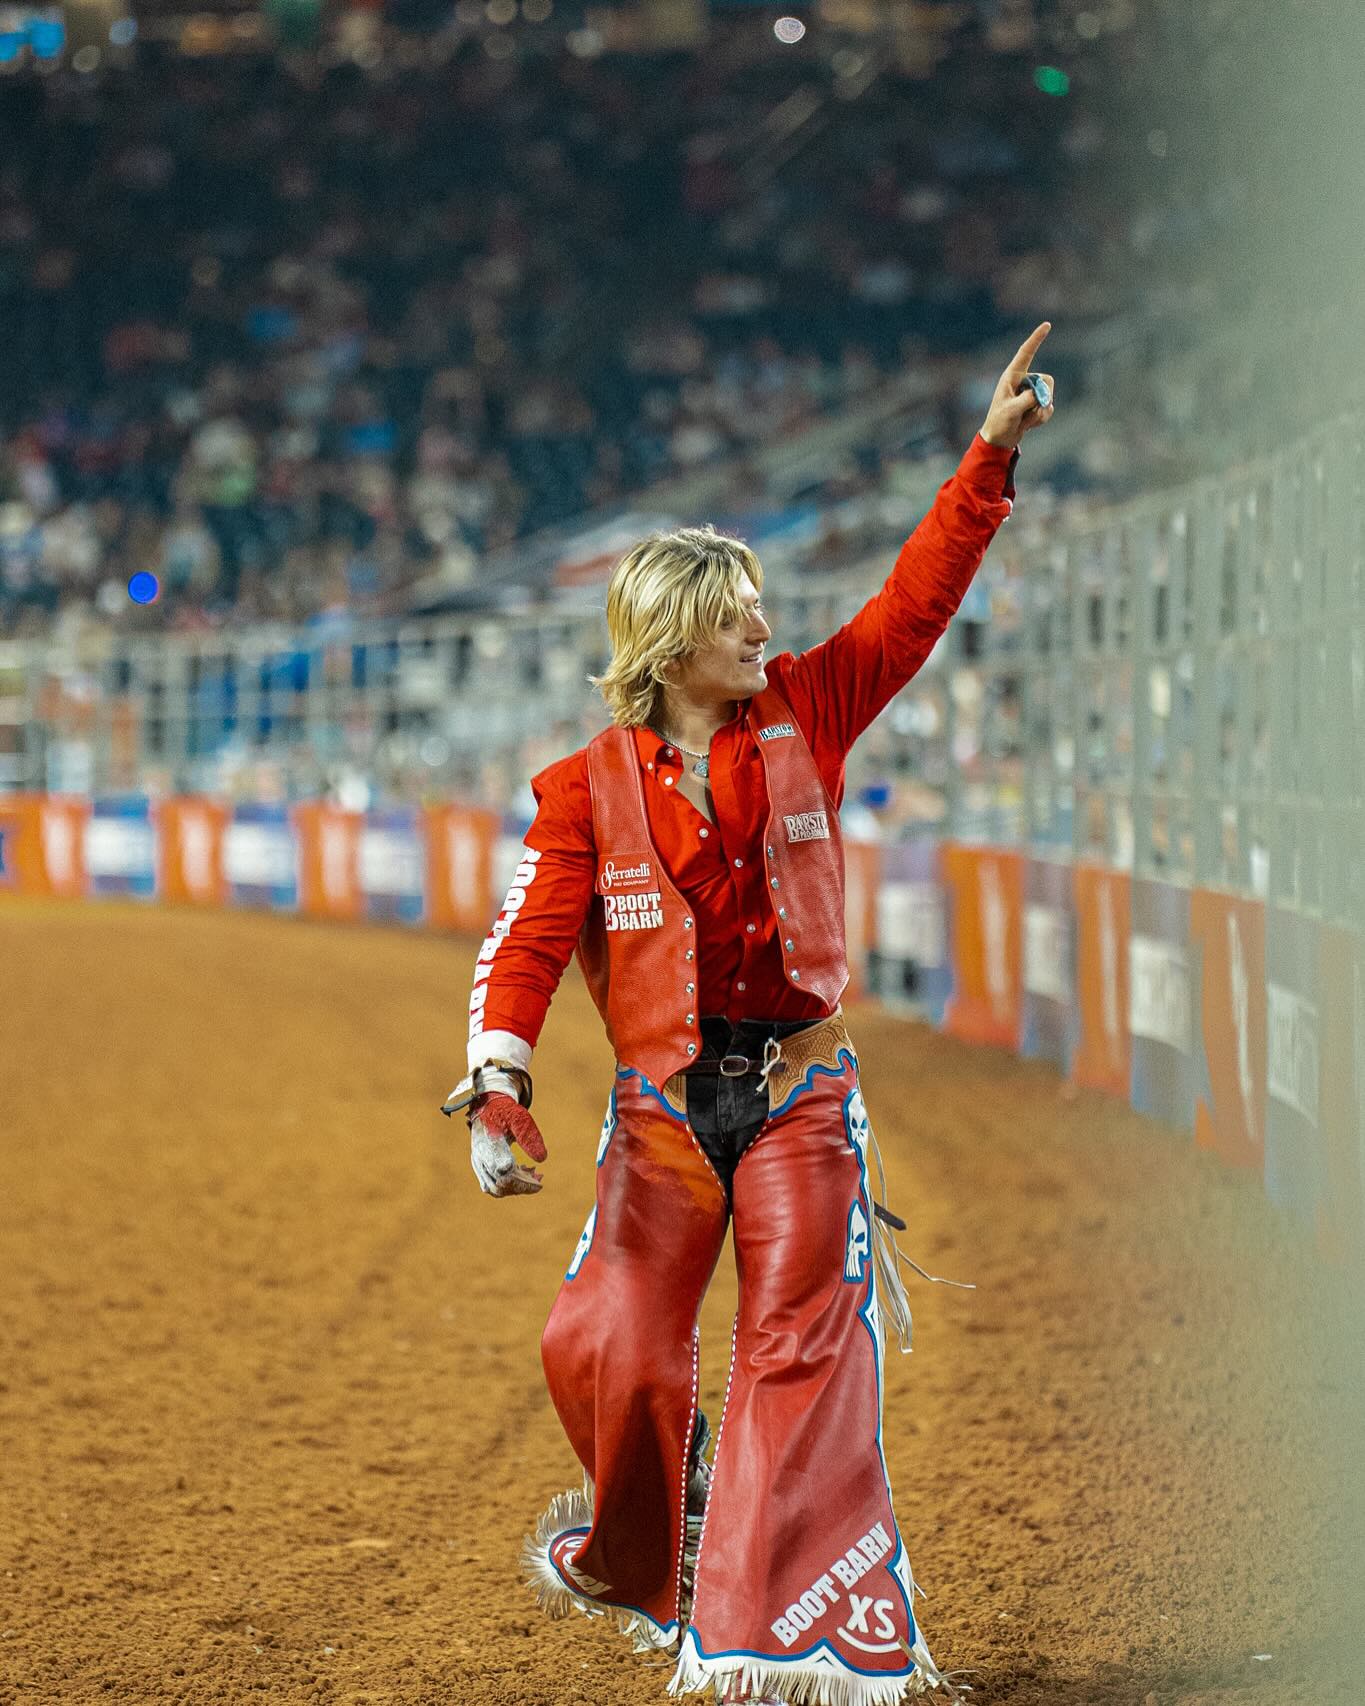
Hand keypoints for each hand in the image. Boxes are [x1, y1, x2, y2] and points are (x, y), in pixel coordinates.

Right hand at [468, 1091, 547, 1197]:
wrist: (488, 1108)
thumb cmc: (506, 1112)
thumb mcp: (520, 1118)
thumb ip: (530, 1136)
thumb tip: (542, 1159)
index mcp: (490, 1143)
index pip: (503, 1170)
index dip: (520, 1179)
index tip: (538, 1178)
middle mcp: (480, 1156)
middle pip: (500, 1184)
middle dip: (522, 1186)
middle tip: (539, 1179)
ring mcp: (478, 1163)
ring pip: (495, 1188)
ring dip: (516, 1188)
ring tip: (534, 1176)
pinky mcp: (480, 1167)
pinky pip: (492, 1185)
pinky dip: (508, 1186)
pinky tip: (524, 1174)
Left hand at [980, 321, 1054, 449]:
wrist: (1000, 440)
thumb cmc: (998, 423)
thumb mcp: (1009, 411)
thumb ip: (1025, 401)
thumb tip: (1040, 395)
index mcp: (1011, 377)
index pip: (1026, 353)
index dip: (1036, 339)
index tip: (1047, 325)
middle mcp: (1023, 382)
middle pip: (1046, 381)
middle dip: (1043, 397)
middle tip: (1030, 411)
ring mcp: (1031, 393)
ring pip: (1049, 396)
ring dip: (1040, 412)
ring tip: (1025, 421)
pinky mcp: (1036, 404)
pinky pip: (1049, 408)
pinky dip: (1041, 418)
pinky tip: (1028, 424)